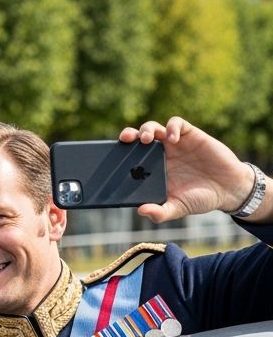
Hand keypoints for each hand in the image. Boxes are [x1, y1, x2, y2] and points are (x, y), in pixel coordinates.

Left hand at [119, 116, 260, 222]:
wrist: (229, 189)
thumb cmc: (200, 199)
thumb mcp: (178, 208)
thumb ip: (160, 212)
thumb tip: (141, 211)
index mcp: (151, 170)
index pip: (130, 158)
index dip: (119, 155)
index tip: (108, 157)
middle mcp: (160, 155)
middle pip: (138, 139)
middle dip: (129, 136)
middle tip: (126, 140)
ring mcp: (175, 144)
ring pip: (154, 128)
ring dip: (147, 129)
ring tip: (148, 139)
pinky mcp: (191, 135)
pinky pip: (177, 123)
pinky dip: (172, 127)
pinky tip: (173, 138)